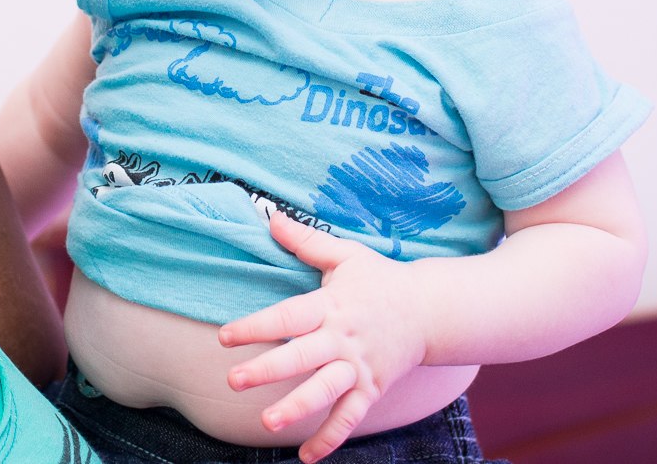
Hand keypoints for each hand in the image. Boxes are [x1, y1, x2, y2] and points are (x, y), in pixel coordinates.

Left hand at [217, 212, 429, 462]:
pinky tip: (306, 456)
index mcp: (331, 305)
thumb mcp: (346, 255)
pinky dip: (330, 438)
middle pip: (302, 356)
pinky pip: (350, 417)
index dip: (256, 326)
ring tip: (267, 423)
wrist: (430, 310)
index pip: (288, 317)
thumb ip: (306, 241)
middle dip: (267, 370)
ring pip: (326, 391)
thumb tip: (270, 216)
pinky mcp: (371, 388)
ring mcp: (359, 367)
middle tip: (234, 381)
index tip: (226, 336)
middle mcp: (343, 339)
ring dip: (297, 408)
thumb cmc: (380, 280)